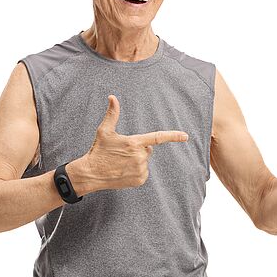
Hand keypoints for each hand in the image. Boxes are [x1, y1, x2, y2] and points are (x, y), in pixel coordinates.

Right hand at [71, 95, 188, 191]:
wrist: (91, 173)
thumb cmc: (98, 150)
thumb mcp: (104, 131)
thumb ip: (112, 114)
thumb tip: (112, 97)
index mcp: (134, 143)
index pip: (158, 138)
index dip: (173, 136)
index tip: (185, 136)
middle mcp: (140, 157)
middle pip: (148, 150)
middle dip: (139, 149)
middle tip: (122, 152)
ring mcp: (140, 169)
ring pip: (145, 161)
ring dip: (137, 161)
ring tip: (121, 163)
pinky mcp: (140, 180)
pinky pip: (143, 172)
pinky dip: (136, 171)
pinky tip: (123, 171)